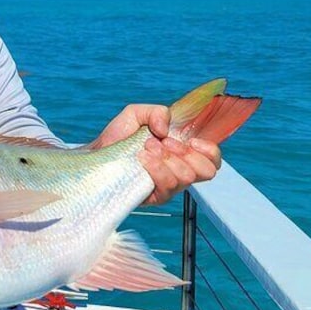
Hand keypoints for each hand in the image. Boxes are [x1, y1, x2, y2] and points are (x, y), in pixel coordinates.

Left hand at [89, 104, 221, 204]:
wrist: (98, 154)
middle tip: (164, 143)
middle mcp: (180, 171)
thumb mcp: (136, 114)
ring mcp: (168, 186)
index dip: (210, 150)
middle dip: (185, 153)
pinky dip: (156, 169)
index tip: (191, 139)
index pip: (212, 159)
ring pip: (185, 178)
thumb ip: (156, 112)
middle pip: (206, 171)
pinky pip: (167, 187)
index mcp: (183, 153)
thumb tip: (166, 129)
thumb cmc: (119, 136)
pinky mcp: (155, 197)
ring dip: (167, 159)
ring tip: (147, 148)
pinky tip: (143, 159)